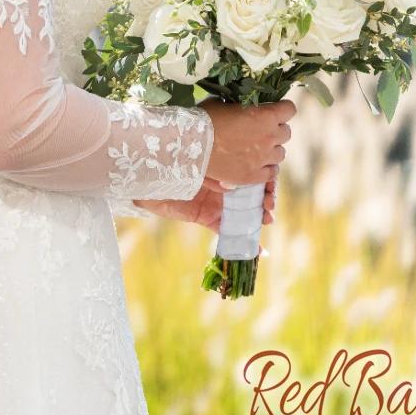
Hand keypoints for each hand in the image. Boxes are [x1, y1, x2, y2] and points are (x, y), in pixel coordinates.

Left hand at [136, 175, 276, 233]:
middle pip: (252, 192)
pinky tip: (260, 250)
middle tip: (269, 204)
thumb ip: (212, 174)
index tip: (271, 182)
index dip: (265, 177)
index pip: (250, 172)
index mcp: (222, 168)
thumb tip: (229, 185)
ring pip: (245, 211)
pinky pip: (227, 232)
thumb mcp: (193, 164)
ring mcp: (216, 203)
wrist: (143, 179)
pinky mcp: (207, 218)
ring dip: (259, 216)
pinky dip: (244, 242)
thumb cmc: (168, 164)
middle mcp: (222, 185)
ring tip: (267, 218)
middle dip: (266, 198)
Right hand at [199, 98, 294, 187]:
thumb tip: (239, 106)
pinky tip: (256, 164)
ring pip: (280, 154)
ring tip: (256, 149)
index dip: (282, 109)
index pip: (290, 109)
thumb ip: (239, 106)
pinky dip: (266, 168)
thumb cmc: (204, 120)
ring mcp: (263, 158)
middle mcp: (270, 137)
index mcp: (265, 115)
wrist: (190, 146)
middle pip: (286, 132)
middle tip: (260, 130)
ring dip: (271, 149)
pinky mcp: (254, 176)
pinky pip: (272, 173)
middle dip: (275, 129)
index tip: (274, 110)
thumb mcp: (222, 103)